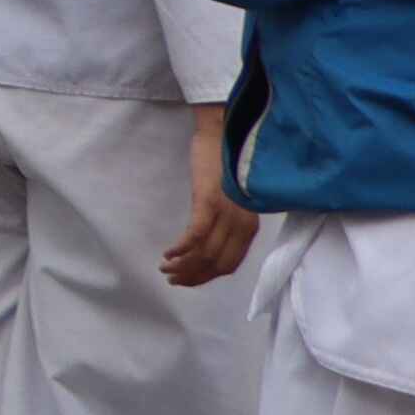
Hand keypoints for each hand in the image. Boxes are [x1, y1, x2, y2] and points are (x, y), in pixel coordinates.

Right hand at [167, 108, 257, 288]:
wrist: (223, 134)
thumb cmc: (226, 163)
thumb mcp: (234, 199)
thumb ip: (230, 220)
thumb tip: (214, 240)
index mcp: (249, 226)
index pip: (230, 264)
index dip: (207, 277)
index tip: (188, 280)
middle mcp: (241, 224)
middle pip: (217, 264)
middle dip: (193, 277)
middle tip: (173, 279)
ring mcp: (226, 214)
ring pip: (205, 254)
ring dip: (183, 266)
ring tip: (165, 268)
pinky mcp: (209, 202)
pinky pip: (195, 236)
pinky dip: (181, 250)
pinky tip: (167, 254)